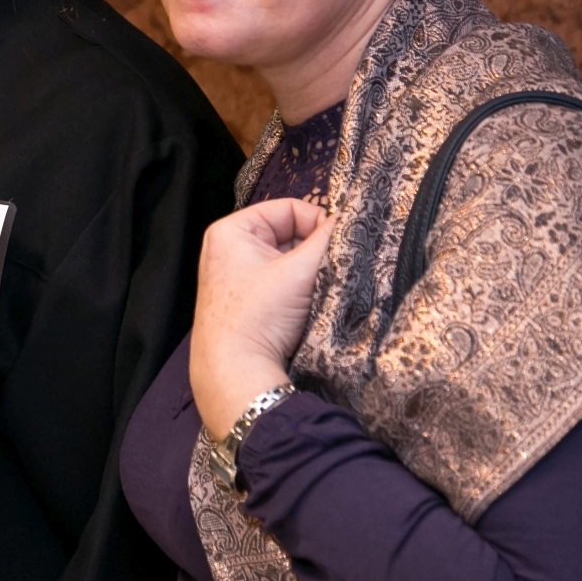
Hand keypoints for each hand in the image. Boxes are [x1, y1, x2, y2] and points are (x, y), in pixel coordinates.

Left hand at [190, 199, 333, 440]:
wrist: (237, 373)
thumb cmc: (258, 317)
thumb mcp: (301, 271)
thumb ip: (329, 240)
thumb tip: (352, 219)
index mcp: (232, 231)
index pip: (289, 208)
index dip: (319, 223)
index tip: (339, 245)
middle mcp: (229, 249)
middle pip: (289, 235)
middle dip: (314, 253)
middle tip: (332, 271)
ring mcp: (236, 277)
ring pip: (288, 262)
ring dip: (309, 274)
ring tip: (318, 292)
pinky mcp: (246, 302)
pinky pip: (282, 284)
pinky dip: (300, 291)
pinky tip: (308, 308)